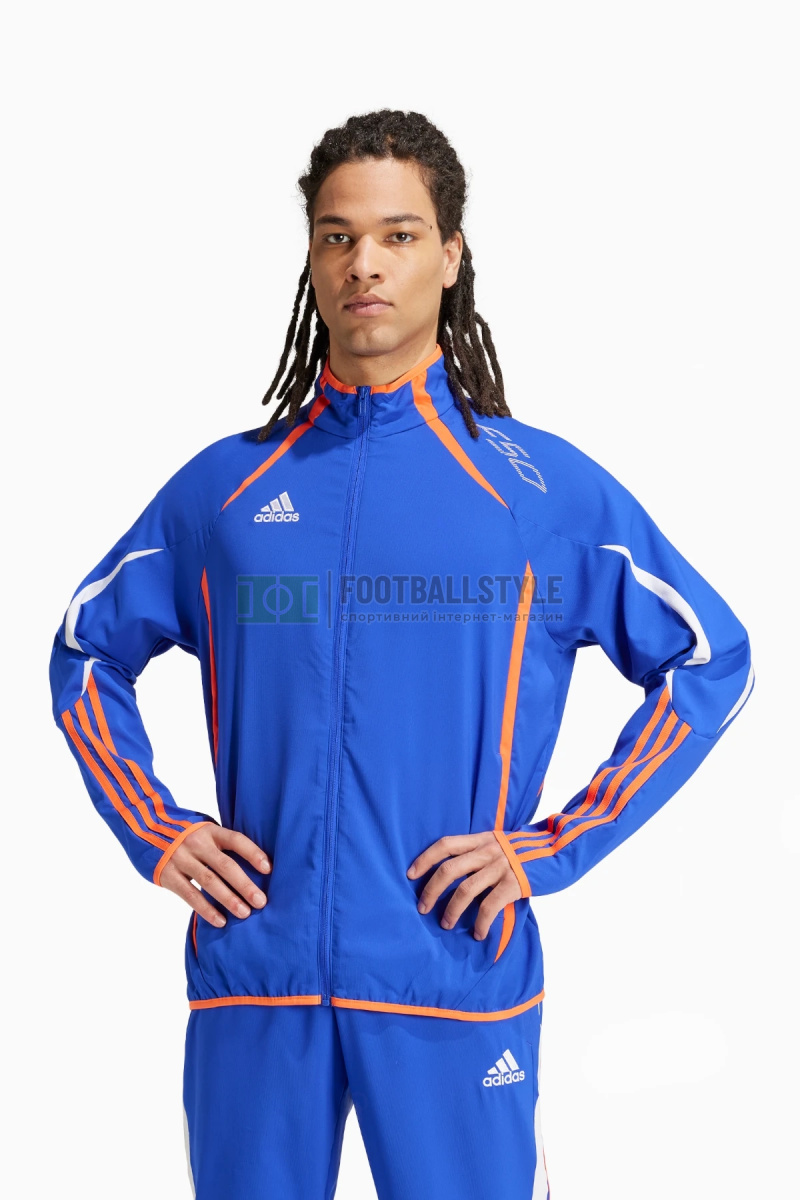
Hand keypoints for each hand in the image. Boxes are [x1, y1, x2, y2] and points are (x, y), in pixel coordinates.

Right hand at [159, 824, 271, 926]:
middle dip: (245, 885)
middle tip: (261, 902)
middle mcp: (196, 843)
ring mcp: (181, 858)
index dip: (253, 853)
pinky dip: (206, 910)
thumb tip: (249, 865)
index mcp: (209, 830)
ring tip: (245, 913)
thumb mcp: (201, 829)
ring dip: (229, 899)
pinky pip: (190, 895)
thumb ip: (219, 843)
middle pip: (226, 865)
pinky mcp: (168, 875)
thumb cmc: (182, 832)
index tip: (269, 869)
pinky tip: (220, 921)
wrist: (143, 828)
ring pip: (210, 882)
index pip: (236, 840)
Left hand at [406, 831, 521, 939]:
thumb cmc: (529, 852)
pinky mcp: (514, 884)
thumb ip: (482, 853)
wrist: (561, 850)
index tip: (410, 874)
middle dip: (431, 890)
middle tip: (422, 908)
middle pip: (449, 869)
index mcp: (482, 839)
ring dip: (451, 910)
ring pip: (465, 890)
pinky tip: (478, 934)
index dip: (425, 858)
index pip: (446, 844)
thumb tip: (459, 873)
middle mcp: (488, 851)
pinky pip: (490, 906)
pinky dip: (480, 922)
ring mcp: (501, 867)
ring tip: (445, 924)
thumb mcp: (502, 844)